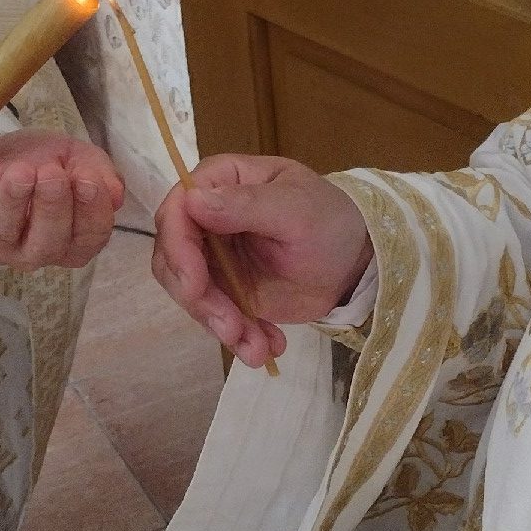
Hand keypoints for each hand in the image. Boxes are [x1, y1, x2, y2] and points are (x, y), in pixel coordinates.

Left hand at [0, 129, 123, 269]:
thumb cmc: (29, 163)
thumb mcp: (71, 157)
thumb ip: (97, 171)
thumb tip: (115, 193)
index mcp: (68, 240)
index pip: (89, 239)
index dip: (92, 213)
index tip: (88, 180)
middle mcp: (32, 252)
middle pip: (48, 244)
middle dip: (52, 208)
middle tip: (52, 174)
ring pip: (4, 233)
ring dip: (14, 200)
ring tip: (21, 170)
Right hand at [152, 155, 372, 368]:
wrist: (356, 262)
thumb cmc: (331, 220)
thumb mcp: (296, 208)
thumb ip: (246, 205)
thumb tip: (193, 200)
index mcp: (221, 182)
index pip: (176, 211)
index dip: (177, 249)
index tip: (194, 285)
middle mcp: (208, 219)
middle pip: (174, 259)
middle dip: (198, 300)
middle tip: (230, 327)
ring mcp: (215, 258)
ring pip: (191, 295)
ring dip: (220, 325)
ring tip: (256, 347)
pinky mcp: (228, 291)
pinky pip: (216, 317)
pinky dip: (239, 338)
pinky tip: (267, 348)